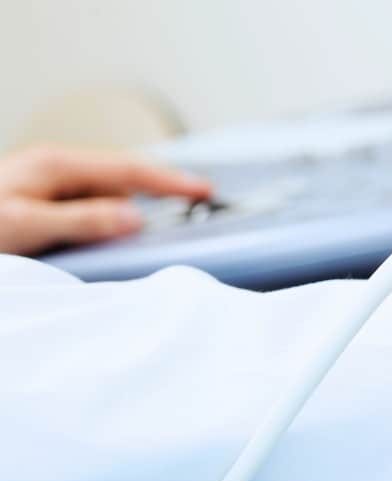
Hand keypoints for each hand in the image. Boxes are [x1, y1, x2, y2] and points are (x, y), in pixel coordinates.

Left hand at [0, 145, 211, 254]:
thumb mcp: (26, 226)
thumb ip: (84, 220)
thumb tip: (136, 217)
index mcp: (55, 166)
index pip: (129, 170)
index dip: (171, 181)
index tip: (207, 191)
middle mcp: (56, 171)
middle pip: (122, 183)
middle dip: (155, 199)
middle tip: (192, 215)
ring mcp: (50, 188)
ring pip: (107, 201)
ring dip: (123, 221)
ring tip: (135, 245)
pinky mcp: (45, 207)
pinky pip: (90, 213)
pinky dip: (106, 228)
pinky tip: (105, 246)